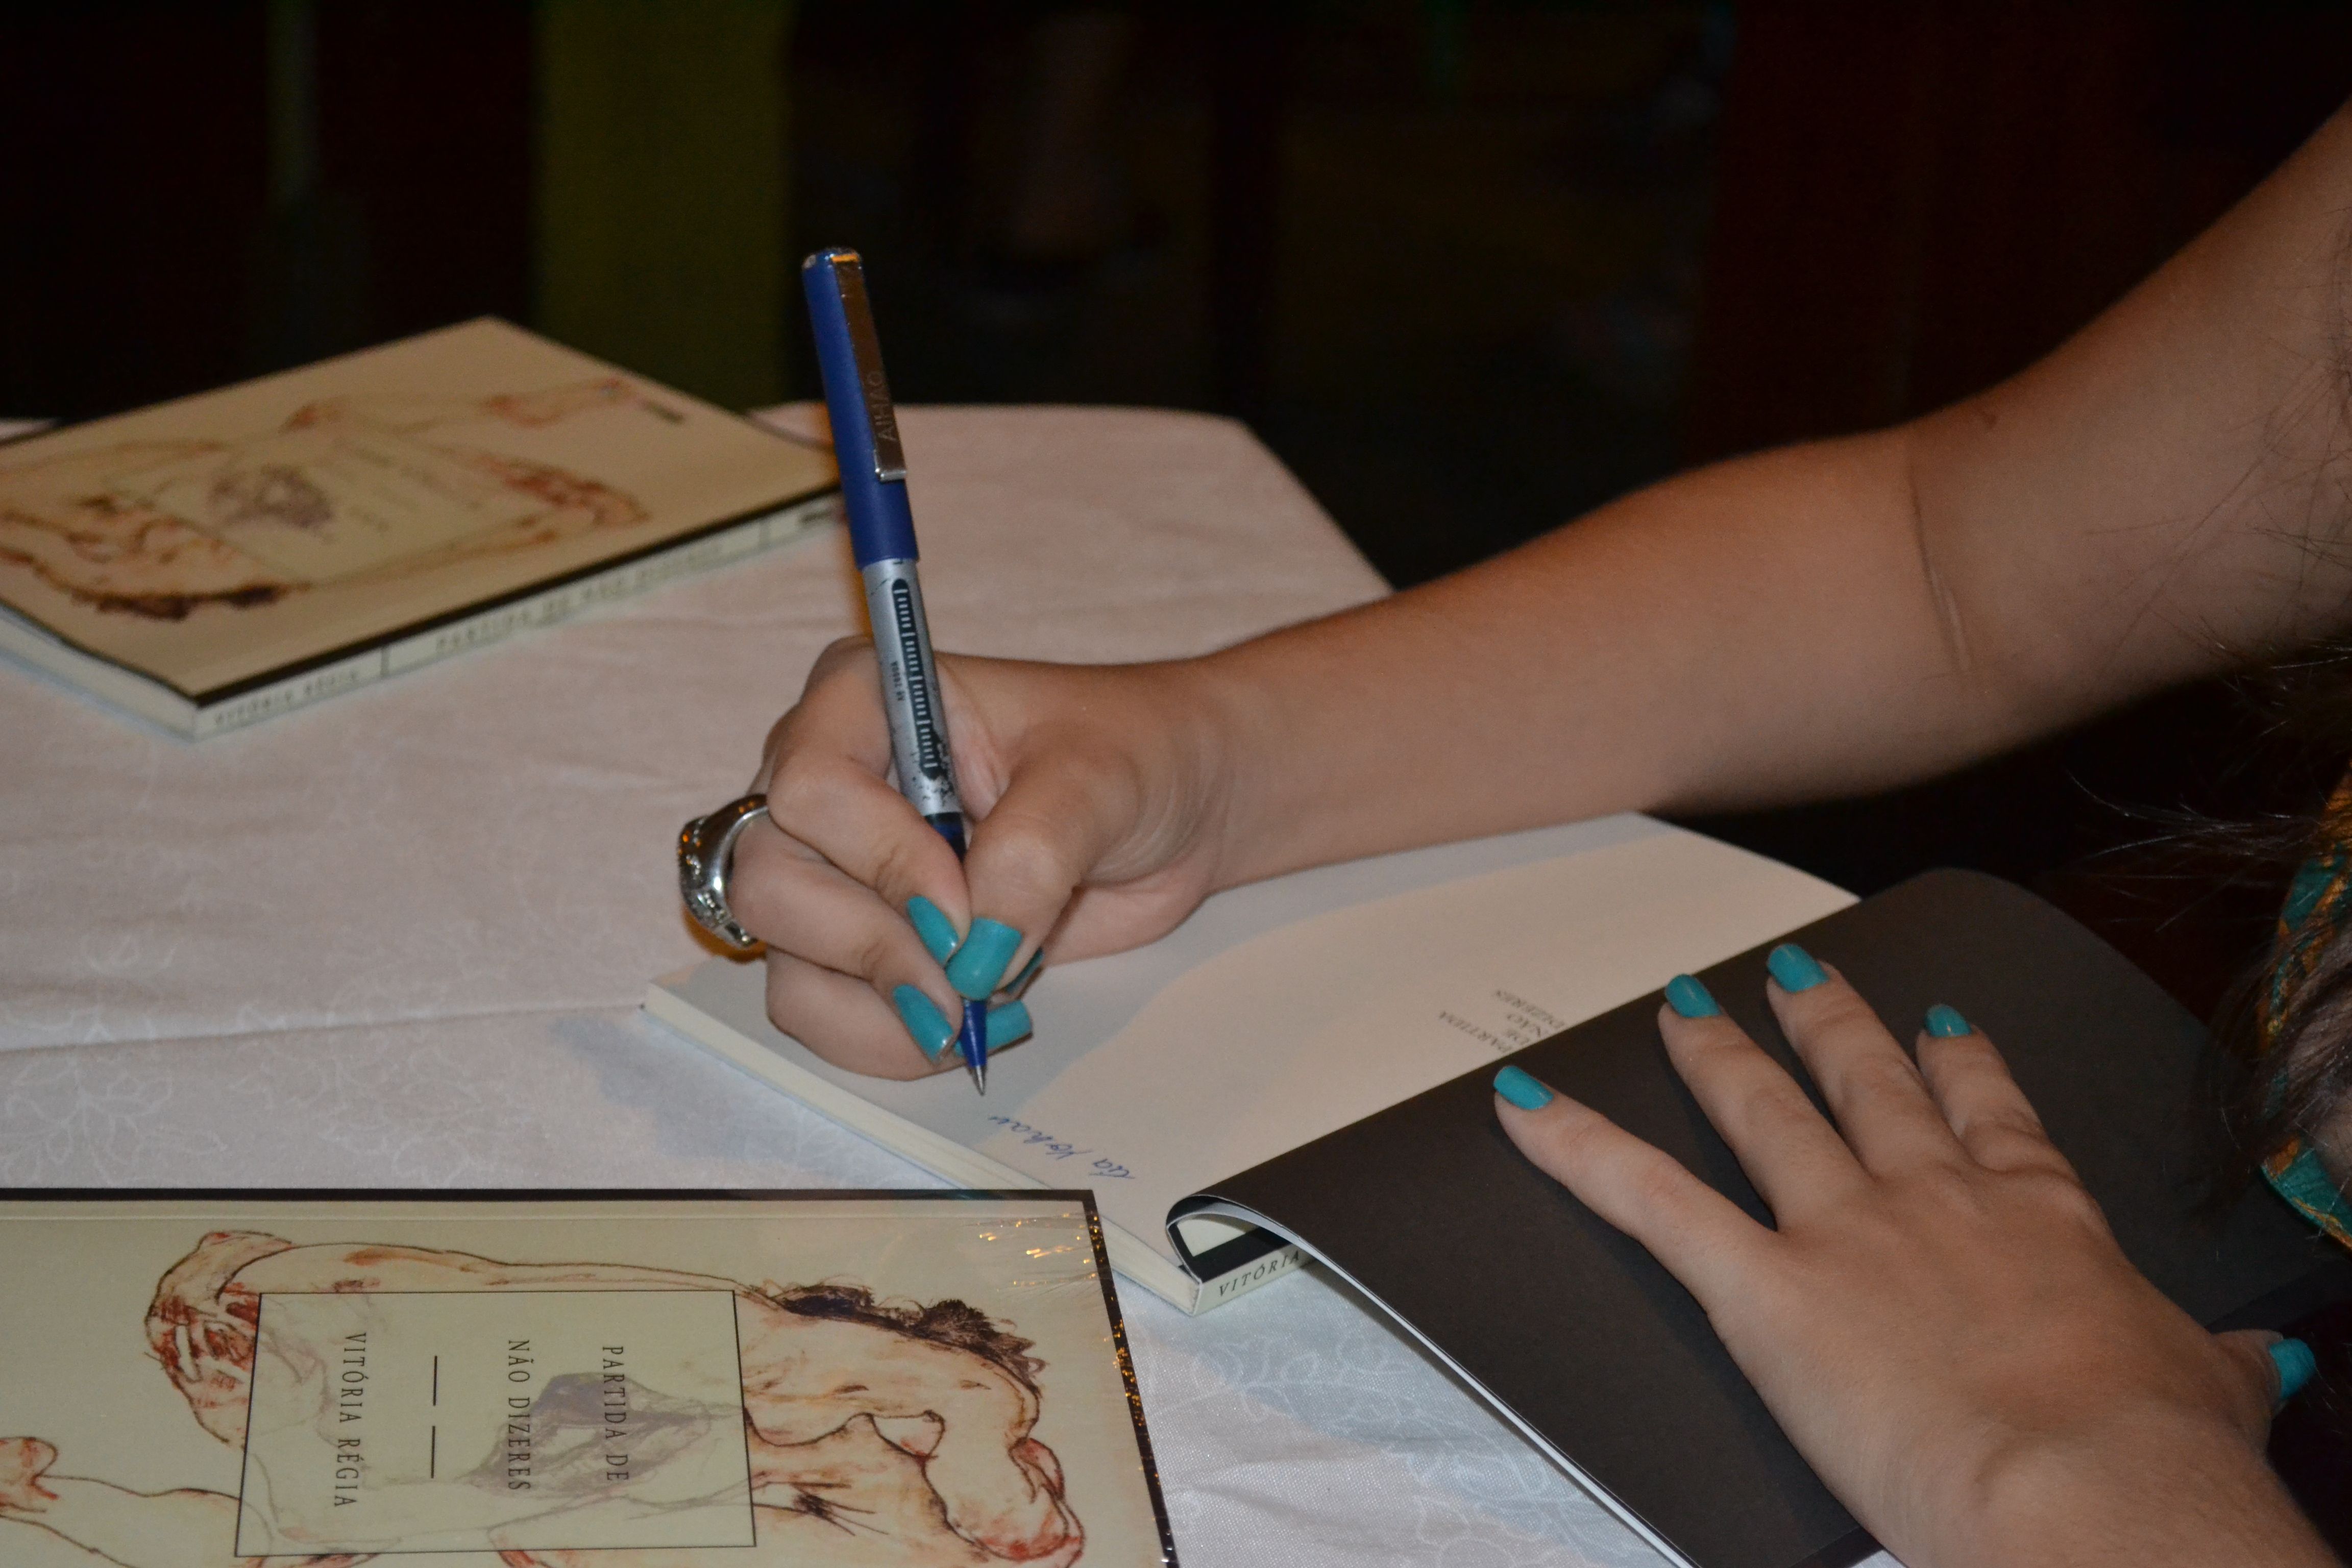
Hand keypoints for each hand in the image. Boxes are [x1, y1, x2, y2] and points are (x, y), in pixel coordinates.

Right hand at [728, 639, 1235, 1076]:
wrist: (1175, 811)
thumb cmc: (1133, 757)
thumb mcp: (1099, 782)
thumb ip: (1032, 855)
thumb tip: (973, 955)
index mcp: (864, 700)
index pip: (810, 788)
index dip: (881, 861)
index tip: (965, 907)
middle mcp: (827, 780)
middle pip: (771, 880)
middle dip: (871, 946)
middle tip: (970, 977)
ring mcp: (834, 864)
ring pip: (784, 954)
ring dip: (877, 1005)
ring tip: (977, 1009)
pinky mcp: (860, 938)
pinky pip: (818, 1005)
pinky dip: (885, 1035)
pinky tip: (969, 1020)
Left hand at [1492, 953, 2332, 1567]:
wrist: (2095, 1488)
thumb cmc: (2153, 1454)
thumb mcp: (2207, 1395)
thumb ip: (2215, 1362)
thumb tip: (2252, 1356)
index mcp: (2038, 1219)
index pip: (1990, 1114)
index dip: (1956, 1059)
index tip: (1936, 1022)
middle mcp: (1933, 1199)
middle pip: (1864, 1083)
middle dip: (1821, 1021)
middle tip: (1787, 972)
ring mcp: (1844, 1229)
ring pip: (1760, 1113)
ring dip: (1711, 1057)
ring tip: (1679, 1007)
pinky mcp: (1765, 1286)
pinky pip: (1650, 1201)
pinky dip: (1579, 1151)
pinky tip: (1525, 1108)